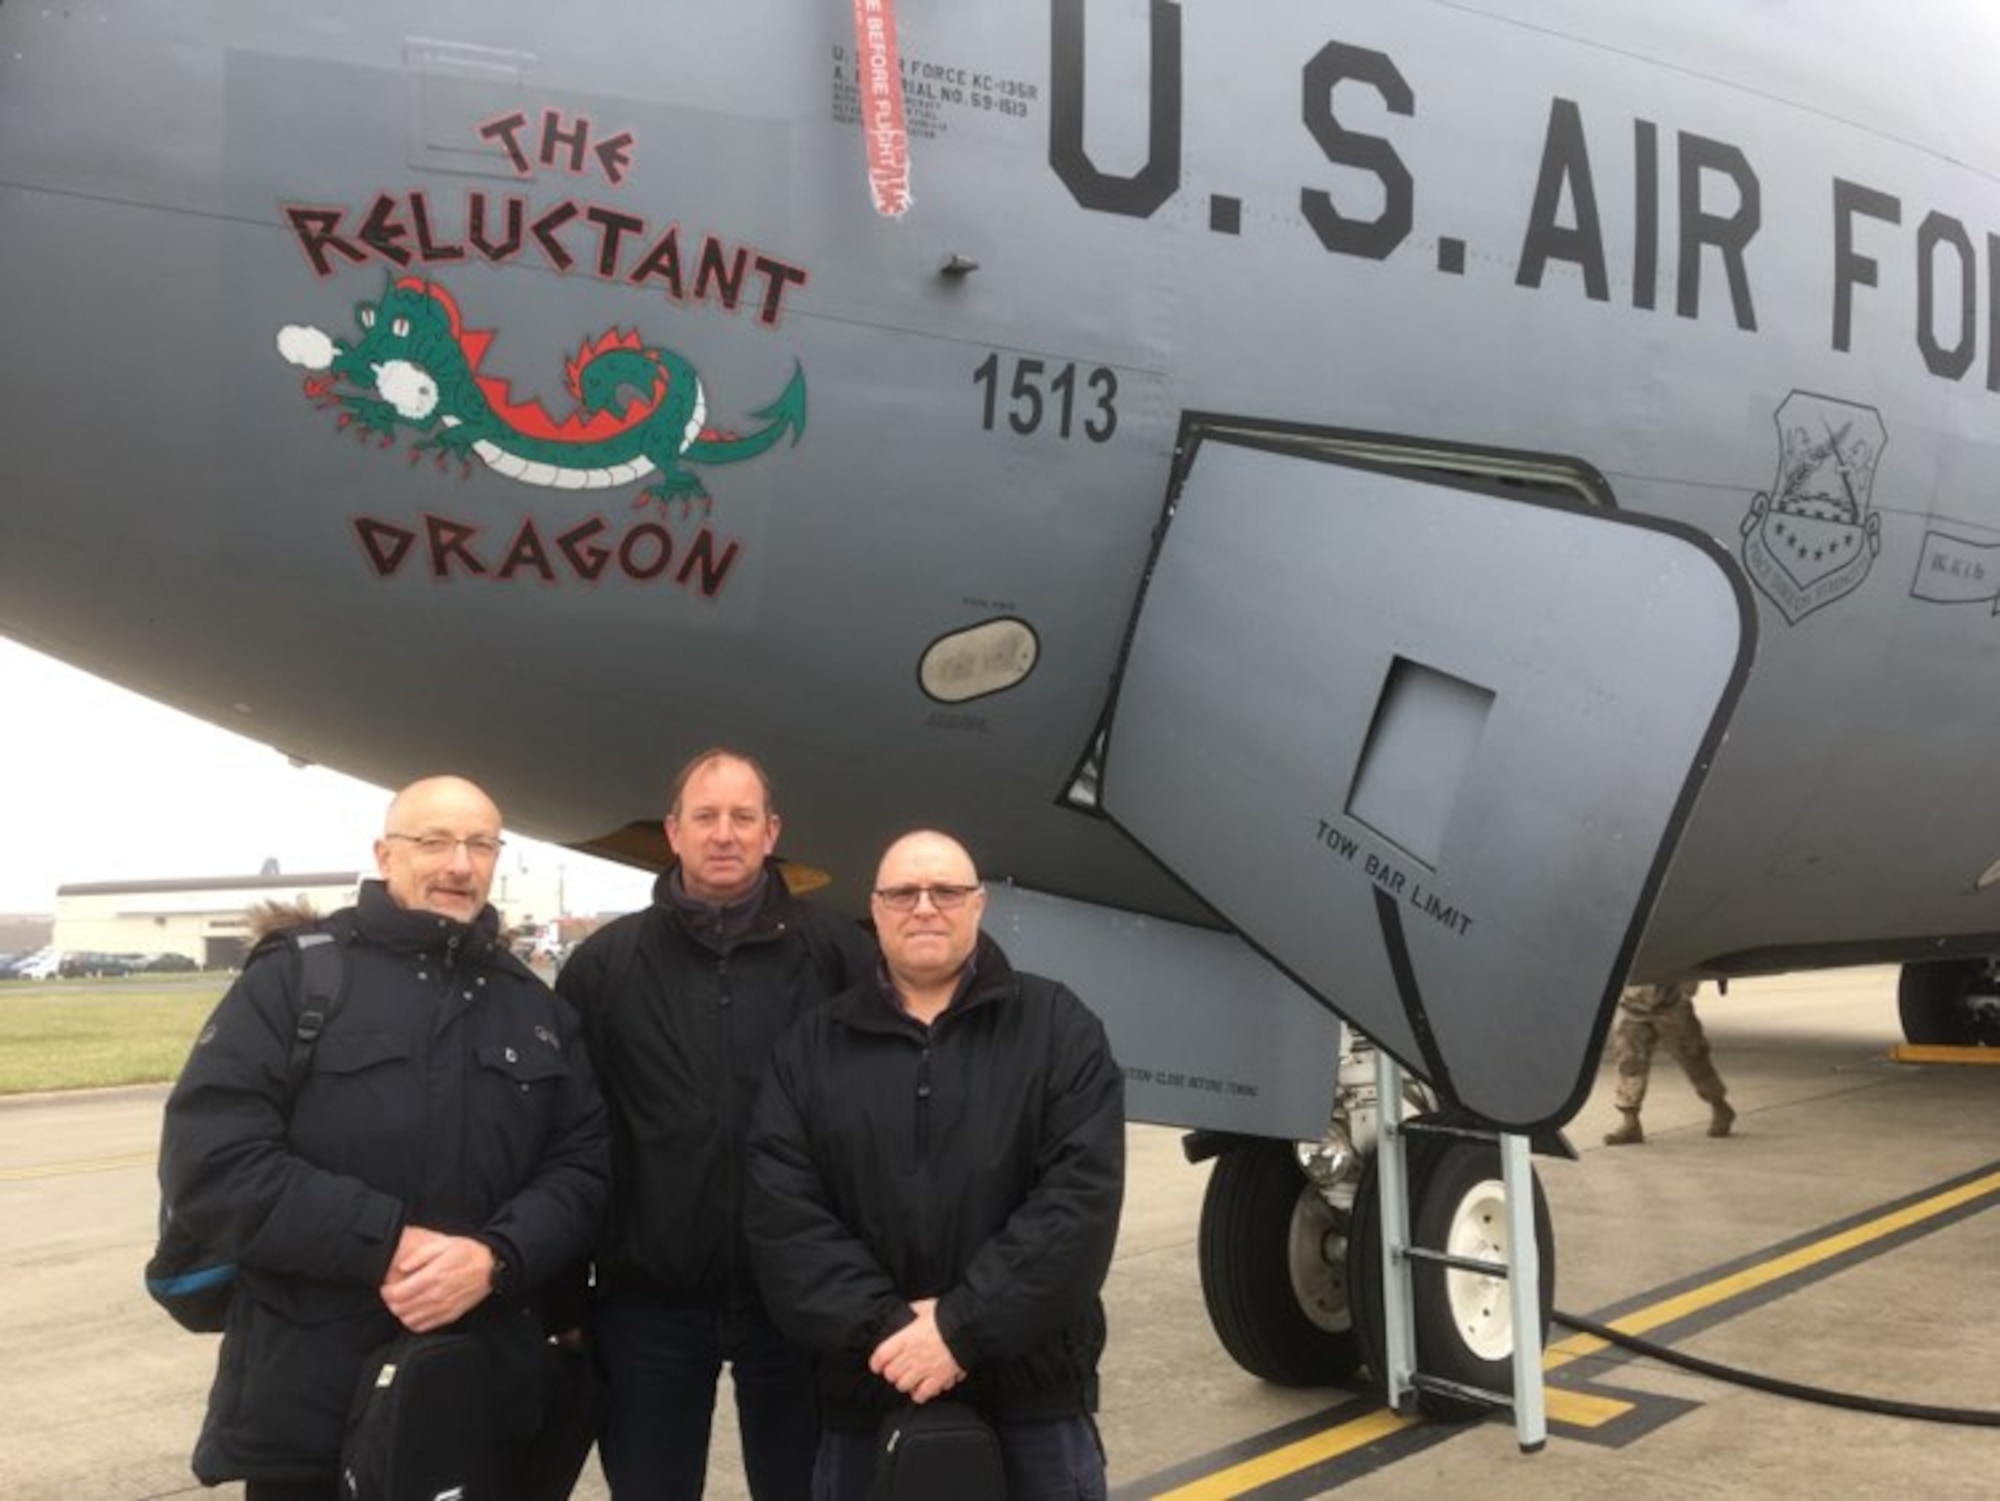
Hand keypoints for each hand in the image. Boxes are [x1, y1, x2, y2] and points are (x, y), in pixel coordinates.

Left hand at [379, 1226, 494, 1332]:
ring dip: (402, 1312)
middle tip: (394, 1294)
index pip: (397, 1294)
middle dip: (392, 1302)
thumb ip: (420, 1255)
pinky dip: (414, 1322)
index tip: (387, 1287)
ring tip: (405, 1302)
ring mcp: (443, 1308)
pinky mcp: (449, 1316)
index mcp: (432, 1277)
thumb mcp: (443, 1244)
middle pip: (400, 1309)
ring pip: (409, 1320)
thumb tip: (402, 1267)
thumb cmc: (467, 1252)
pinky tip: (416, 1311)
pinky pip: (423, 1327)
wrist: (491, 1266)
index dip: (386, 1292)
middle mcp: (435, 1295)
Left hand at [868, 1298, 964, 1403]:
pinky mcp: (938, 1378)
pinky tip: (921, 1388)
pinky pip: (922, 1394)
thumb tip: (906, 1313)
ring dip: (904, 1383)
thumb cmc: (946, 1315)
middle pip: (890, 1374)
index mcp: (906, 1338)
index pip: (881, 1356)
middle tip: (896, 1369)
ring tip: (909, 1378)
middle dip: (891, 1372)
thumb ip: (911, 1311)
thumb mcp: (924, 1307)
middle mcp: (912, 1356)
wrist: (967, 1326)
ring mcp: (924, 1369)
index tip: (877, 1364)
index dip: (876, 1362)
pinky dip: (919, 1394)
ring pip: (903, 1386)